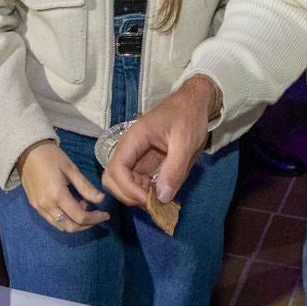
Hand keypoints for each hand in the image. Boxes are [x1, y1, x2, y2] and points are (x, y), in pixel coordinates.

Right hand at [19, 141, 108, 231]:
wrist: (27, 151)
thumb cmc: (51, 156)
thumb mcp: (71, 169)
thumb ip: (86, 187)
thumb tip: (101, 200)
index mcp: (57, 195)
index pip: (80, 217)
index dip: (96, 219)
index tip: (105, 215)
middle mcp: (47, 205)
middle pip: (70, 227)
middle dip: (86, 225)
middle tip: (97, 216)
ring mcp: (39, 207)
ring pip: (60, 226)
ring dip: (75, 223)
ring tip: (83, 208)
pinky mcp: (34, 206)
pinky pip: (52, 220)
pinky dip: (64, 219)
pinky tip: (70, 206)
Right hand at [102, 75, 215, 207]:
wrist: (194, 103)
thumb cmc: (189, 116)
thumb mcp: (186, 142)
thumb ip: (175, 169)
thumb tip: (162, 198)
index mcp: (134, 139)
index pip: (116, 169)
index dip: (128, 189)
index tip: (149, 199)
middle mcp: (129, 148)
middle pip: (112, 178)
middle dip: (128, 195)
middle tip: (152, 203)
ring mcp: (135, 156)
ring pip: (121, 183)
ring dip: (135, 196)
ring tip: (158, 200)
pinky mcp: (144, 162)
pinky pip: (135, 182)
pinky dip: (143, 192)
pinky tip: (160, 194)